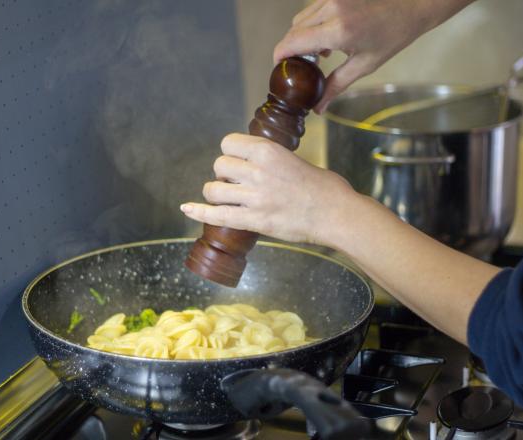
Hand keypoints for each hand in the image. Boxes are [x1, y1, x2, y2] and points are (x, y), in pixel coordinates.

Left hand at [180, 133, 355, 245]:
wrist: (336, 213)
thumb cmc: (324, 187)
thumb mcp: (295, 160)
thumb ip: (270, 160)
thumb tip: (253, 162)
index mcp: (268, 151)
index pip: (229, 143)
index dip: (230, 153)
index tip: (237, 161)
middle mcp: (257, 171)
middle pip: (219, 166)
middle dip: (224, 174)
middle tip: (238, 183)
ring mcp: (254, 197)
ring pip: (213, 189)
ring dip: (215, 193)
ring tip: (227, 198)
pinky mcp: (253, 221)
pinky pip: (216, 215)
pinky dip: (198, 212)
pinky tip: (186, 208)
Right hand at [274, 0, 474, 112]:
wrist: (414, 4)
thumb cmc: (394, 35)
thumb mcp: (364, 65)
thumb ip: (335, 86)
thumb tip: (318, 108)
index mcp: (338, 31)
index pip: (293, 42)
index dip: (280, 56)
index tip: (278, 68)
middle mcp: (332, 9)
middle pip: (293, 30)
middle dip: (291, 49)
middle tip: (300, 67)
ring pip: (301, 18)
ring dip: (302, 36)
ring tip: (319, 54)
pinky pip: (313, 9)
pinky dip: (313, 24)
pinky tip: (328, 39)